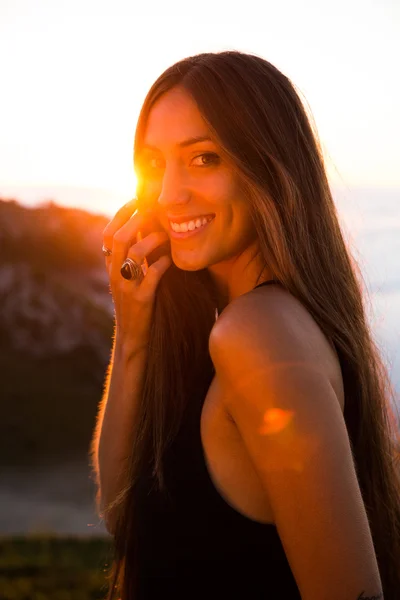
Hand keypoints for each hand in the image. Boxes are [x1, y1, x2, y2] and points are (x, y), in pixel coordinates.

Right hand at [102, 198, 171, 355]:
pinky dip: (163, 263)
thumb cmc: (134, 304)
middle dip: (136, 220)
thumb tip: (143, 229)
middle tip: (151, 209)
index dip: (121, 214)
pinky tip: (172, 259)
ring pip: (134, 254)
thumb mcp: (127, 279)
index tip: (135, 199)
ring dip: (152, 240)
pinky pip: (151, 276)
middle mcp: (115, 275)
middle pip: (119, 238)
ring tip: (166, 234)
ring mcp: (127, 288)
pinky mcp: (141, 300)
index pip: (108, 234)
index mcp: (111, 267)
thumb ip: (131, 256)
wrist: (132, 338)